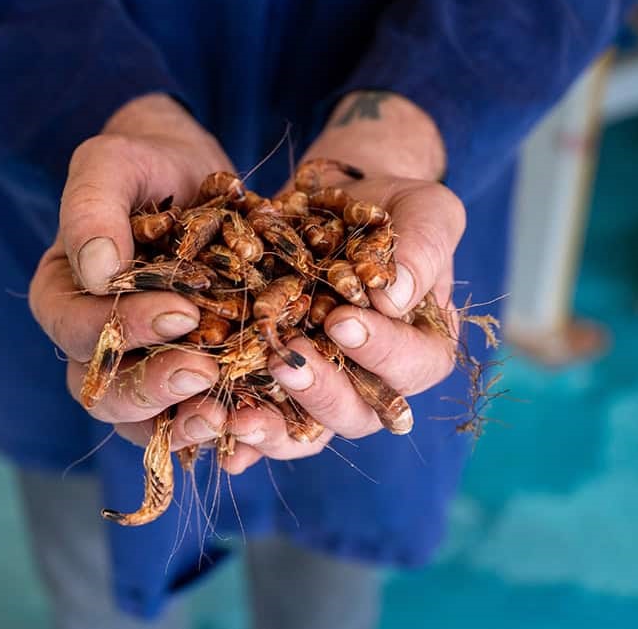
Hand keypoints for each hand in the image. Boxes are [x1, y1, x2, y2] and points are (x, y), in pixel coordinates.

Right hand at [28, 93, 238, 451]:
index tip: (180, 312)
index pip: (78, 330)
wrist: (191, 175)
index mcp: (64, 297)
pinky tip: (255, 429)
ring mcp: (141, 366)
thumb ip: (92, 208)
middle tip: (204, 373)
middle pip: (105, 391)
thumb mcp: (112, 164)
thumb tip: (96, 270)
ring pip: (147, 420)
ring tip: (226, 419)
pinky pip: (196, 417)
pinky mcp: (190, 375)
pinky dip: (223, 432)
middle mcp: (94, 343)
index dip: (124, 330)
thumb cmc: (142, 164)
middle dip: (152, 388)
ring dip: (184, 425)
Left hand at [221, 91, 466, 473]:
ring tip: (239, 418)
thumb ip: (422, 249)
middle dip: (320, 392)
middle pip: (357, 413)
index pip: (415, 364)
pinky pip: (261, 418)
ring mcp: (325, 388)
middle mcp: (376, 382)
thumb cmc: (393, 208)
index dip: (382, 351)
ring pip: (305, 430)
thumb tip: (396, 297)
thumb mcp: (424, 211)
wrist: (338, 205)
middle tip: (287, 362)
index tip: (343, 320)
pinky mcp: (279, 383)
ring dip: (271, 430)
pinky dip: (238, 433)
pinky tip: (214, 427)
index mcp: (423, 346)